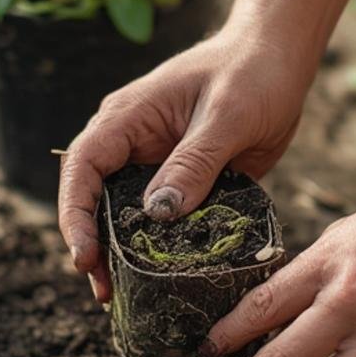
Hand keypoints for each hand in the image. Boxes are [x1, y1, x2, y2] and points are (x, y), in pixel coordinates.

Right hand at [58, 31, 309, 299]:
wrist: (280, 60)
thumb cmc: (252, 72)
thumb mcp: (227, 117)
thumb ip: (194, 162)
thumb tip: (158, 213)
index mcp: (127, 118)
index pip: (82, 168)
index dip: (75, 215)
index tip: (84, 256)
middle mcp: (131, 144)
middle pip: (93, 200)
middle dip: (93, 246)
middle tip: (104, 292)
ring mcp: (155, 165)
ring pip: (123, 215)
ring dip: (121, 254)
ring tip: (124, 297)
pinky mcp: (182, 181)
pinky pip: (161, 220)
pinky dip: (158, 249)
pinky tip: (164, 280)